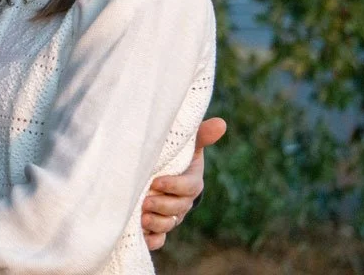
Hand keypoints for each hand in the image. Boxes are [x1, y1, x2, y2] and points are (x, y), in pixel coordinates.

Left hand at [141, 116, 226, 249]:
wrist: (160, 173)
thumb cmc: (175, 156)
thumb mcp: (187, 145)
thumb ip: (200, 135)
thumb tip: (221, 123)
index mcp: (191, 182)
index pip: (189, 187)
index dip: (174, 186)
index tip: (157, 181)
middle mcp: (183, 202)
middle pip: (178, 208)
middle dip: (162, 206)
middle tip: (145, 200)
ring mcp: (171, 216)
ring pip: (169, 224)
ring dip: (157, 223)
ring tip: (142, 217)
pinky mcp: (158, 227)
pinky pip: (159, 239)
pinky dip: (153, 240)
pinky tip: (144, 236)